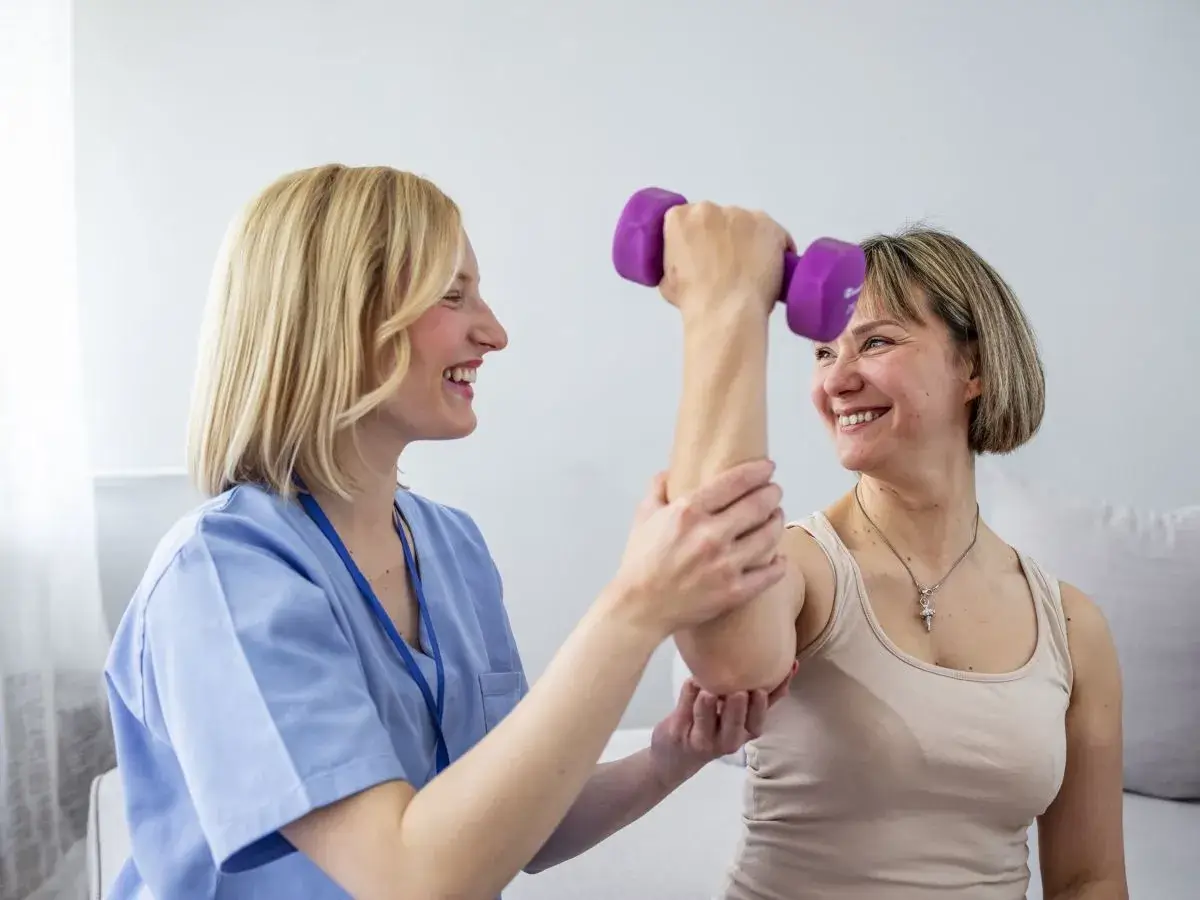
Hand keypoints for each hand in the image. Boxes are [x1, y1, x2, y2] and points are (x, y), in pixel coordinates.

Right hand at [613, 460, 785, 639]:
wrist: (639, 608)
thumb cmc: (640, 562)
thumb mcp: (643, 516)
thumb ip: (658, 489)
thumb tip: (669, 473)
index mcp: (688, 512)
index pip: (734, 482)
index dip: (757, 471)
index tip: (768, 468)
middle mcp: (710, 535)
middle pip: (758, 505)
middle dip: (772, 493)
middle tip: (774, 491)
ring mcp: (725, 565)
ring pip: (769, 536)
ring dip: (777, 522)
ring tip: (776, 517)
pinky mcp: (734, 591)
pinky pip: (770, 573)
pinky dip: (779, 563)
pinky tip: (778, 558)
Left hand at [648, 665, 796, 785]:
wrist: (673, 755)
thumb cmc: (711, 726)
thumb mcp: (736, 716)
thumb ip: (753, 696)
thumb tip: (779, 664)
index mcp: (744, 733)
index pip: (761, 717)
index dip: (773, 696)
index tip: (777, 676)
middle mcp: (727, 740)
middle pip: (737, 726)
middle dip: (740, 710)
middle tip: (740, 693)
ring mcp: (702, 739)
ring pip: (707, 723)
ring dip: (709, 706)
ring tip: (710, 692)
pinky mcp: (679, 733)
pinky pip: (685, 710)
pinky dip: (689, 693)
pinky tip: (693, 681)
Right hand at [659, 201, 793, 320]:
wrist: (725, 313)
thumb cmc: (694, 301)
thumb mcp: (667, 281)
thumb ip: (676, 261)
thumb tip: (688, 264)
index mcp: (680, 218)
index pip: (687, 221)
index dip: (696, 240)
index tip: (701, 256)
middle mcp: (710, 209)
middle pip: (718, 220)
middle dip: (722, 238)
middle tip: (724, 267)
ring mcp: (743, 215)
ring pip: (747, 225)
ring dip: (748, 243)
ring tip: (748, 273)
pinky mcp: (770, 227)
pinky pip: (775, 235)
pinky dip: (776, 249)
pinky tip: (772, 269)